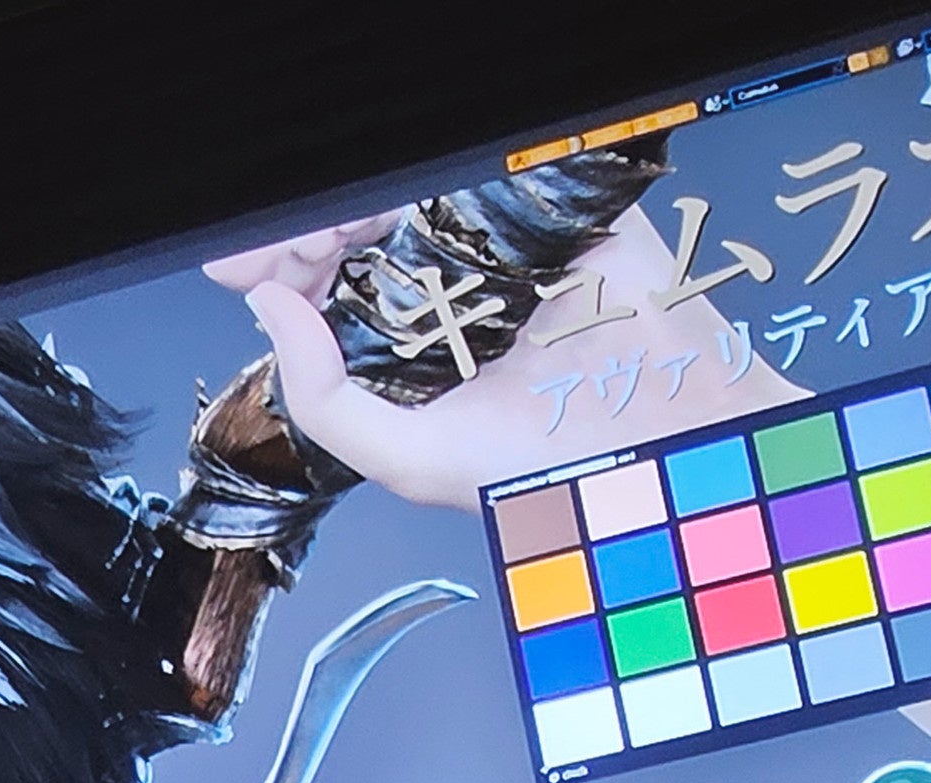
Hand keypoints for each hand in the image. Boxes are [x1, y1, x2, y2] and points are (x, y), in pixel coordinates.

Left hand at [238, 208, 794, 507]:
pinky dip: (428, 180)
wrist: (664, 445)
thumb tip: (270, 310)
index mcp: (412, 334)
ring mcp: (498, 237)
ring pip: (404, 191)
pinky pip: (477, 169)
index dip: (286, 264)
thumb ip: (323, 396)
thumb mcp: (406, 458)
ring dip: (360, 200)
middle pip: (356, 223)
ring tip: (344, 232)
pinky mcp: (550, 203)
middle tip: (302, 248)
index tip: (267, 275)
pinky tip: (394, 214)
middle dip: (312, 228)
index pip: (328, 277)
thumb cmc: (549, 465)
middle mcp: (450, 280)